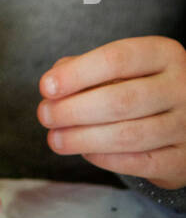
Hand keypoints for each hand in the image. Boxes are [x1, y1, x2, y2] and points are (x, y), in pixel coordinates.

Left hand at [38, 38, 185, 189]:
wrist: (185, 119)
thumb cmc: (142, 85)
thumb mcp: (123, 66)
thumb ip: (86, 67)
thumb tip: (54, 83)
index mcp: (164, 54)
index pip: (116, 59)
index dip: (77, 74)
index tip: (46, 87)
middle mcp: (182, 88)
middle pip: (120, 100)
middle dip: (73, 110)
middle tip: (45, 116)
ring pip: (128, 135)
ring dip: (83, 139)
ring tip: (55, 139)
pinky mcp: (184, 160)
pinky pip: (140, 163)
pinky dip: (106, 159)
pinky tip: (85, 152)